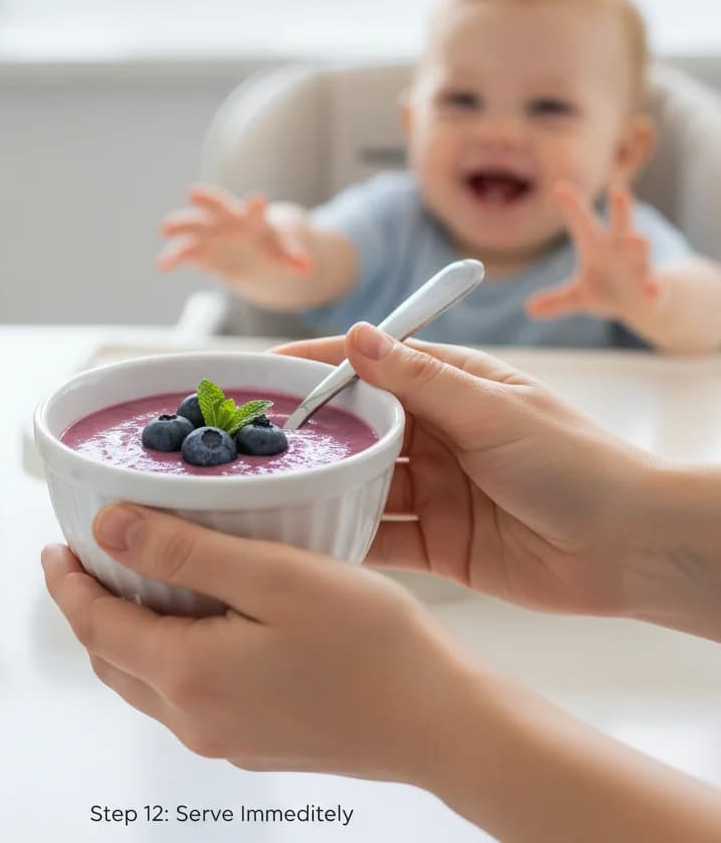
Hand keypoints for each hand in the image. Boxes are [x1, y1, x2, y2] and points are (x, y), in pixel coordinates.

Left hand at [42, 504, 469, 784]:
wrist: (441, 723)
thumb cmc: (371, 643)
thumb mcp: (272, 576)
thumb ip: (184, 553)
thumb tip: (109, 528)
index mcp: (189, 675)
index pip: (94, 626)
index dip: (67, 583)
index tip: (56, 546)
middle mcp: (196, 719)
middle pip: (111, 659)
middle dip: (89, 608)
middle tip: (88, 559)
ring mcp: (226, 738)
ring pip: (145, 681)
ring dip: (125, 633)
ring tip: (135, 583)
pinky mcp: (255, 743)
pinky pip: (185, 696)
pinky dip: (167, 655)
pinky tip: (196, 623)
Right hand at [156, 185, 312, 276]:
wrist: (255, 253)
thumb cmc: (271, 246)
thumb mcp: (284, 252)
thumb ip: (293, 258)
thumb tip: (308, 267)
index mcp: (253, 218)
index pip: (254, 209)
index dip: (256, 206)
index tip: (258, 200)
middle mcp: (227, 220)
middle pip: (216, 206)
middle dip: (206, 199)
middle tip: (194, 192)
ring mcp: (210, 234)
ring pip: (193, 225)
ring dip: (180, 225)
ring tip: (166, 228)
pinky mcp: (199, 251)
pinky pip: (184, 253)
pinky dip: (173, 258)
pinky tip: (162, 266)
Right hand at [275, 324, 659, 616]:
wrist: (633, 548)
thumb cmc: (575, 462)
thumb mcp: (492, 410)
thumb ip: (419, 381)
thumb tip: (357, 336)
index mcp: (450, 389)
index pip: (370, 367)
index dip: (317, 367)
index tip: (263, 372)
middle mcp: (435, 436)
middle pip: (356, 429)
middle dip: (310, 433)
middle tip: (251, 442)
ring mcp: (433, 490)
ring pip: (360, 483)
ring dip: (323, 486)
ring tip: (270, 490)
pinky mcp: (436, 542)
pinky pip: (379, 536)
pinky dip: (346, 536)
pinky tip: (309, 538)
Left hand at [526, 182, 658, 320]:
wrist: (642, 305)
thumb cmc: (607, 291)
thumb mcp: (578, 298)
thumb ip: (556, 300)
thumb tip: (528, 309)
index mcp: (597, 249)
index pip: (581, 224)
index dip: (572, 207)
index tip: (559, 187)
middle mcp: (620, 252)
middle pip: (619, 226)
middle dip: (620, 210)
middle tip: (618, 190)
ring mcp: (638, 268)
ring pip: (641, 251)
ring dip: (639, 245)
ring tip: (638, 239)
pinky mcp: (652, 288)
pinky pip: (653, 288)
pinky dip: (652, 289)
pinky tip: (652, 290)